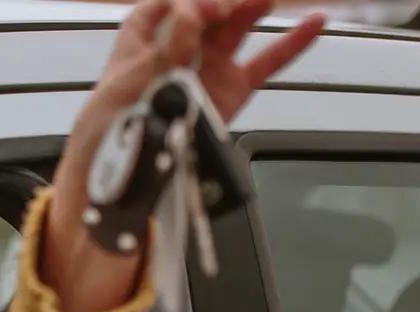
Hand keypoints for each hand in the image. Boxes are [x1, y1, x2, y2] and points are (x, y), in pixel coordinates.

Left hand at [40, 0, 324, 311]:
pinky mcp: (231, 95)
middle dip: (217, 3)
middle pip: (202, 14)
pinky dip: (290, 45)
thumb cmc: (106, 138)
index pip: (158, 10)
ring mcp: (206, 74)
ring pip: (234, 31)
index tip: (191, 6)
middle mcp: (176, 56)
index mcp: (139, 48)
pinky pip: (264, 66)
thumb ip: (160, 51)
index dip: (175, 3)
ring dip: (252, 9)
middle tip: (227, 5)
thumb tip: (188, 12)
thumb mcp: (123, 88)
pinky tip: (313, 25)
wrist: (121, 185)